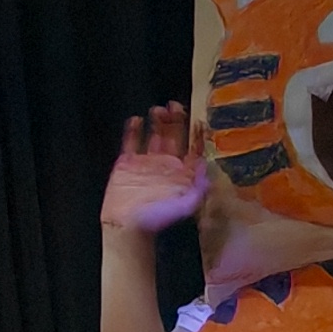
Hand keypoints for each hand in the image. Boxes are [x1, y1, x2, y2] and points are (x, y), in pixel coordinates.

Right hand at [104, 106, 210, 236]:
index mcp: (183, 172)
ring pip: (155, 134)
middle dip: (176, 120)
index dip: (196, 133)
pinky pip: (131, 141)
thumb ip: (199, 187)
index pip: (193, 147)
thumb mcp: (187, 206)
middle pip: (174, 135)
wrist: (127, 225)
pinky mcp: (127, 162)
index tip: (198, 120)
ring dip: (158, 121)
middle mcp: (167, 163)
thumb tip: (206, 165)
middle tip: (175, 106)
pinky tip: (137, 120)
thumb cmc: (158, 218)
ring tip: (158, 110)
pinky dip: (134, 130)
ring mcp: (146, 161)